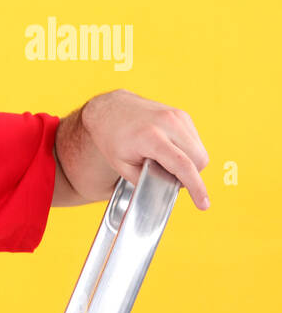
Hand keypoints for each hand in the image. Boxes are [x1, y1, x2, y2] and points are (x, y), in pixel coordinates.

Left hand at [81, 90, 210, 208]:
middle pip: (199, 159)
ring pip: (200, 150)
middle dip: (190, 175)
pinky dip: (187, 150)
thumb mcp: (121, 165)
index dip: (196, 187)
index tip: (203, 204)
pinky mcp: (182, 114)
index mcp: (151, 137)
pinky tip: (169, 150)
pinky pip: (195, 140)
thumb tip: (167, 189)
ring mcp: (177, 116)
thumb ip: (145, 180)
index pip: (183, 166)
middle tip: (169, 178)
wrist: (110, 108)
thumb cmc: (112, 137)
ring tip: (165, 163)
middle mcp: (168, 123)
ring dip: (190, 163)